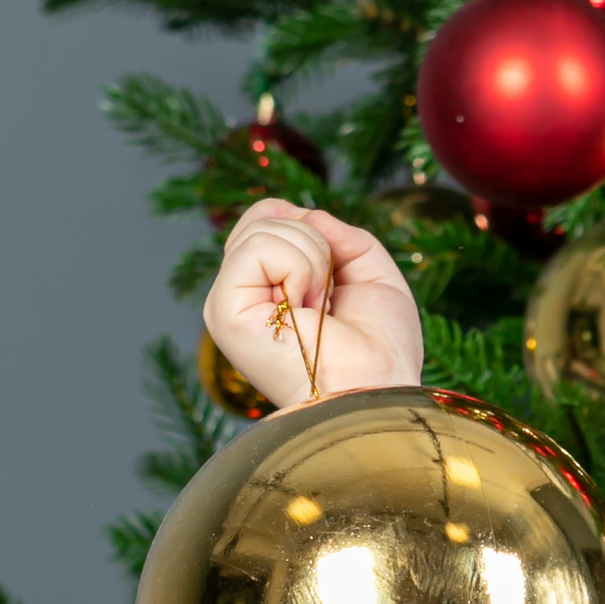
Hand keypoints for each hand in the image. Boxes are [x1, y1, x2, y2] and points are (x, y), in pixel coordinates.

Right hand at [203, 202, 423, 405]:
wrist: (378, 391)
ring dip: (312, 260)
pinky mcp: (224, 310)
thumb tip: (303, 212)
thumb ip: (340, 234)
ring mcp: (228, 302)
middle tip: (328, 299)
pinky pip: (258, 247)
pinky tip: (305, 308)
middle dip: (317, 244)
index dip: (308, 226)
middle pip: (263, 215)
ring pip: (262, 226)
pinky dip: (298, 268)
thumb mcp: (372, 273)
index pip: (268, 216)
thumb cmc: (380, 350)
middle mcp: (243, 294)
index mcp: (269, 288)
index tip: (335, 276)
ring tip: (318, 309)